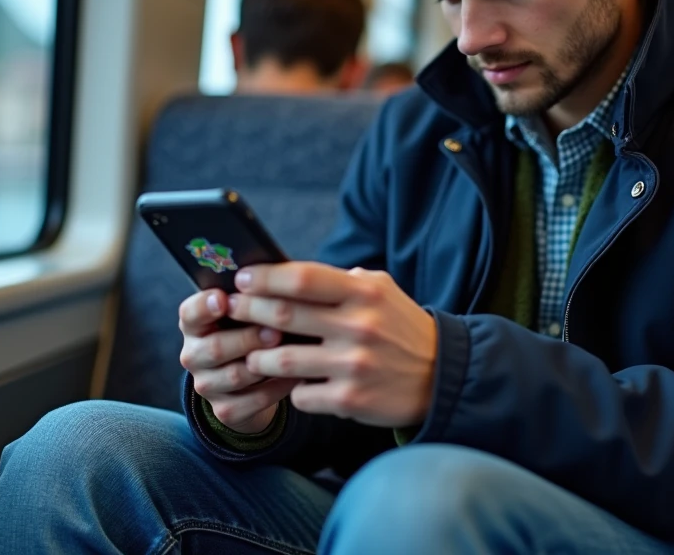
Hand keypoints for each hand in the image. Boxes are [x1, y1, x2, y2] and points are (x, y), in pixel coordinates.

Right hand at [178, 289, 299, 433]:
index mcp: (195, 323)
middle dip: (247, 339)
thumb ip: (253, 296)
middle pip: (215, 348)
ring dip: (265, 364)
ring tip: (292, 352)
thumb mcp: (247, 311)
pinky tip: (297, 375)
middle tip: (275, 331)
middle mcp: (193, 354)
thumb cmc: (253, 328)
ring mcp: (207, 385)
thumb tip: (276, 276)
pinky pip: (252, 401)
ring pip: (235, 376)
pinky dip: (277, 388)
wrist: (252, 378)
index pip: (190, 313)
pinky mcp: (225, 410)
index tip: (224, 299)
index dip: (205, 307)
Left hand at [226, 264, 437, 427]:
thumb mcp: (380, 290)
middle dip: (247, 311)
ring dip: (259, 357)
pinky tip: (294, 384)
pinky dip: (291, 390)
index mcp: (363, 293)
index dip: (264, 277)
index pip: (302, 278)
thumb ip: (339, 280)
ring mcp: (354, 365)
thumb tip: (284, 273)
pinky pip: (300, 395)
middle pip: (282, 315)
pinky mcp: (350, 400)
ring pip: (281, 360)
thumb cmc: (400, 326)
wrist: (441, 375)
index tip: (241, 279)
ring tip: (254, 353)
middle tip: (232, 310)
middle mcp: (358, 326)